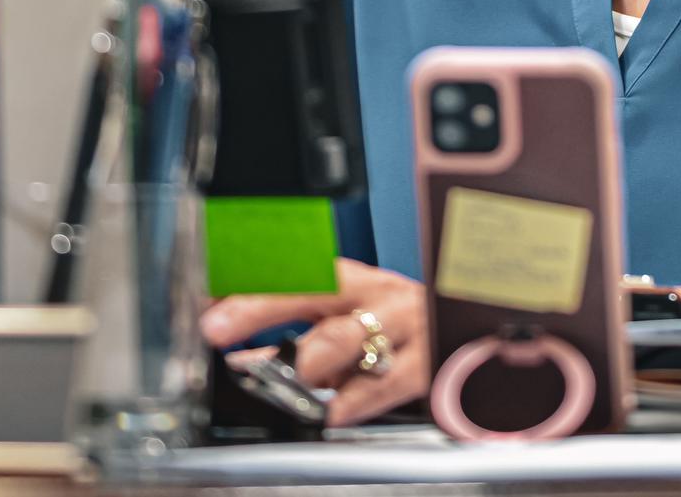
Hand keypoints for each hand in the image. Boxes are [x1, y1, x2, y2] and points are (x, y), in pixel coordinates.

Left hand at [201, 258, 428, 425]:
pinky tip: (330, 413)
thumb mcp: (350, 323)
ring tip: (276, 369)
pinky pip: (387, 382)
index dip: (244, 277)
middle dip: (260, 305)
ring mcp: (402, 327)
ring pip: (349, 334)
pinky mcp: (426, 364)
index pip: (289, 267)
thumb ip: (294, 336)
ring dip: (307, 355)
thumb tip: (236, 350)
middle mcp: (373, 295)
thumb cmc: (401, 329)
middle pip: (312, 289)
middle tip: (217, 326)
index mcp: (350, 280)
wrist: (476, 327)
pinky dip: (355, 400)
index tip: (204, 295)